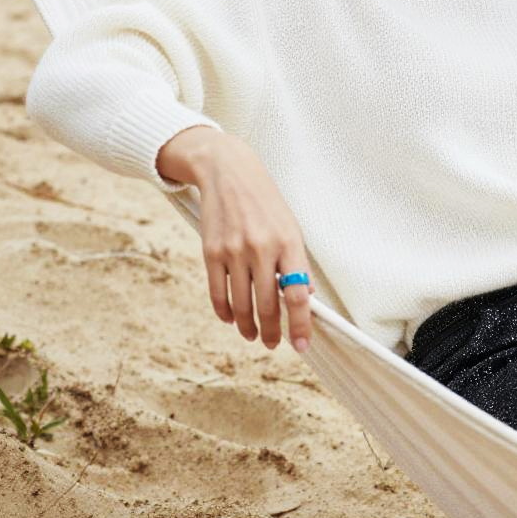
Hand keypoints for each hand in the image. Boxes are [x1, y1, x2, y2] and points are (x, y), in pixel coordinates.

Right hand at [174, 130, 315, 352]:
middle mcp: (262, 249)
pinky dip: (225, 312)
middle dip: (272, 332)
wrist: (229, 172)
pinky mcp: (211, 253)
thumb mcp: (291, 226)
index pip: (298, 295)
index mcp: (288, 243)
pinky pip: (217, 294)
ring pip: (241, 305)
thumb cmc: (266, 202)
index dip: (301, 324)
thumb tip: (306, 296)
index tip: (302, 344)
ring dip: (248, 327)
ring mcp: (234, 252)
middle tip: (273, 344)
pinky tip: (231, 319)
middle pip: (269, 305)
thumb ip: (297, 263)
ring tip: (253, 335)